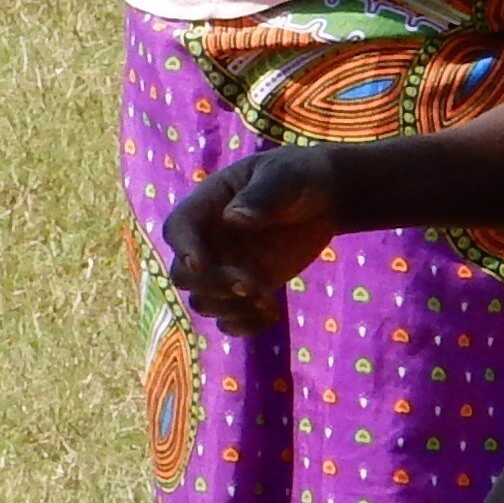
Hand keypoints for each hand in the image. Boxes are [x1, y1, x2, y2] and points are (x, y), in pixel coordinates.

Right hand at [159, 148, 339, 332]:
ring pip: (203, 302)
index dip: (183, 248)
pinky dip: (245, 325)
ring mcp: (225, 267)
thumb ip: (261, 196)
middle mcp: (208, 240)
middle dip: (212, 286)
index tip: (202, 263)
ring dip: (230, 309)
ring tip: (267, 301)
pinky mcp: (245, 289)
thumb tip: (233, 219)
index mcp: (208, 205)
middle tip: (252, 284)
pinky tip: (271, 314)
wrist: (325, 198)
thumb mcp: (284, 178)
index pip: (178, 229)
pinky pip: (229, 319)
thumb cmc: (300, 177)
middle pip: (183, 274)